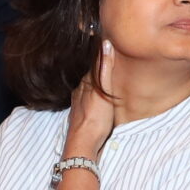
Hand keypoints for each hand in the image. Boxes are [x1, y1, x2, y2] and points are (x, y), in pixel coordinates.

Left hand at [64, 40, 119, 159]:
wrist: (83, 145)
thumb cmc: (94, 119)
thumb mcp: (102, 91)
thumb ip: (103, 69)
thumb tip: (104, 44)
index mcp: (84, 85)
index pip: (93, 66)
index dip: (101, 57)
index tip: (108, 46)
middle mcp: (79, 94)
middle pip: (90, 79)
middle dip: (99, 71)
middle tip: (110, 62)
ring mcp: (80, 107)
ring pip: (89, 91)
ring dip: (96, 86)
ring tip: (106, 80)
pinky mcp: (83, 118)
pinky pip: (89, 103)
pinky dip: (95, 99)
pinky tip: (99, 102)